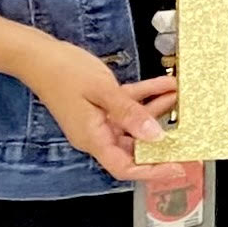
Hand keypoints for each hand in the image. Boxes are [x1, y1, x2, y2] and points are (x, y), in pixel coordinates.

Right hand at [15, 37, 179, 181]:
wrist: (38, 55)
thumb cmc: (62, 72)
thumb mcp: (102, 91)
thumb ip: (130, 112)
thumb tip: (154, 135)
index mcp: (92, 139)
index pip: (125, 167)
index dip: (152, 171)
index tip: (178, 167)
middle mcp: (97, 134)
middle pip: (134, 148)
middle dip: (162, 140)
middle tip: (189, 135)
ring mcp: (99, 120)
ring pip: (135, 123)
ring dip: (158, 110)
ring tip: (179, 96)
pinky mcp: (101, 105)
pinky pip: (129, 106)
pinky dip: (146, 96)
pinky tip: (165, 84)